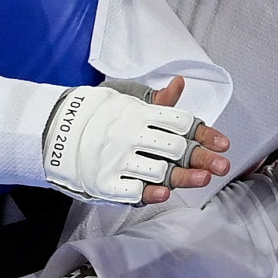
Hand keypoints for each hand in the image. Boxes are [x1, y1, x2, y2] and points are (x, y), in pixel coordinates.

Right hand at [40, 80, 231, 205]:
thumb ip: (157, 101)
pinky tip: (164, 193)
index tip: (224, 143)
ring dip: (183, 177)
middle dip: (202, 157)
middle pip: (175, 148)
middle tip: (222, 165)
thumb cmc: (100, 117)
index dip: (205, 133)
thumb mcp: (127, 102)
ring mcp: (118, 160)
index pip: (180, 122)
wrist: (53, 131)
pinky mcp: (104, 181)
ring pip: (158, 170)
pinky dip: (148, 193)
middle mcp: (132, 136)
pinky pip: (129, 190)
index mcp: (140, 115)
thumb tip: (180, 83)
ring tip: (203, 179)